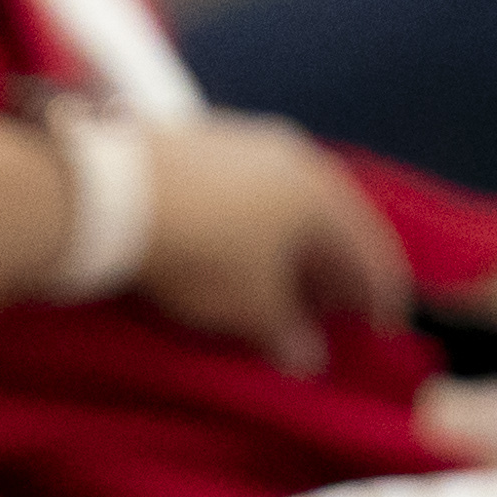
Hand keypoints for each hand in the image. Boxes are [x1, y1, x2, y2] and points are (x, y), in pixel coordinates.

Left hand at [126, 115, 414, 376]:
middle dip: (337, 268)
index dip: (379, 295)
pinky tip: (241, 246)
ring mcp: (249, 141)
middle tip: (334, 308)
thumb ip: (287, 331)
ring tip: (286, 282)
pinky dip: (258, 225)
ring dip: (296, 245)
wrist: (114, 190)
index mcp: (324, 196)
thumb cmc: (202, 251)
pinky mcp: (205, 140)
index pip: (370, 251)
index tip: (382, 328)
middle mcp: (297, 158)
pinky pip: (251, 191)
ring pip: (290, 202)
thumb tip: (307, 356)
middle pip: (333, 221)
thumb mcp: (250, 305)